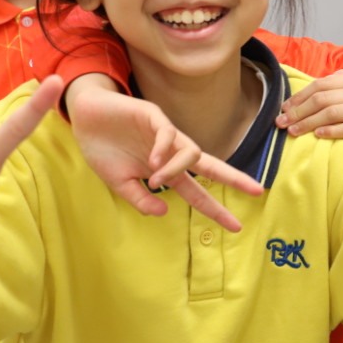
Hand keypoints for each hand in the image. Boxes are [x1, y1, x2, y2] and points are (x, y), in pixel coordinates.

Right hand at [67, 77, 263, 230]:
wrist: (84, 118)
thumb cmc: (102, 149)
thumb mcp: (118, 183)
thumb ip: (140, 198)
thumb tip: (164, 212)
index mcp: (165, 170)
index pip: (196, 192)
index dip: (214, 209)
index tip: (236, 226)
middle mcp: (171, 152)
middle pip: (210, 166)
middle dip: (233, 178)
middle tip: (258, 190)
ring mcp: (165, 134)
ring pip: (191, 151)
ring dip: (177, 169)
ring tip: (156, 179)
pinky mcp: (153, 116)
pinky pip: (169, 132)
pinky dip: (164, 148)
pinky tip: (152, 161)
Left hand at [276, 70, 342, 173]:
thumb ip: (340, 89)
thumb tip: (314, 83)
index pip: (321, 84)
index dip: (299, 97)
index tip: (283, 109)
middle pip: (323, 98)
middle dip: (299, 111)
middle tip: (281, 123)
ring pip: (333, 112)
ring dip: (309, 122)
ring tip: (293, 132)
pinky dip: (331, 131)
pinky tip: (317, 136)